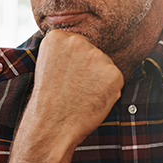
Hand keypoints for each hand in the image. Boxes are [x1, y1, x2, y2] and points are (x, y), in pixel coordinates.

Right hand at [24, 29, 122, 150]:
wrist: (52, 124)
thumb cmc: (48, 100)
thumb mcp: (46, 66)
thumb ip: (64, 53)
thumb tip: (84, 52)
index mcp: (57, 37)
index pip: (74, 43)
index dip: (72, 61)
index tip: (65, 74)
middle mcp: (78, 41)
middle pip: (91, 51)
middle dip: (87, 67)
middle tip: (73, 87)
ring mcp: (97, 56)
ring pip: (104, 65)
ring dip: (98, 78)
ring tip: (81, 94)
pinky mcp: (113, 72)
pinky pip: (115, 79)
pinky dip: (108, 90)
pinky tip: (92, 99)